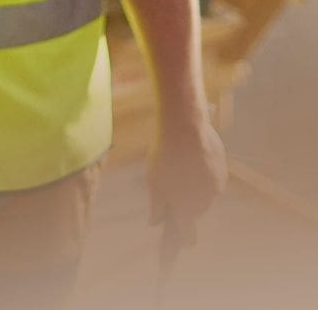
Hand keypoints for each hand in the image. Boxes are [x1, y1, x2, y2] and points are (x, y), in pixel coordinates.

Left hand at [146, 115, 227, 246]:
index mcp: (185, 208)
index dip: (183, 242)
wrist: (186, 128)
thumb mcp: (153, 180)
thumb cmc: (164, 155)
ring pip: (204, 193)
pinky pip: (211, 177)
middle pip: (195, 210)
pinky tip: (192, 156)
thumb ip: (156, 204)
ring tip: (180, 164)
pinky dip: (203, 171)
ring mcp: (216, 187)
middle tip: (172, 183)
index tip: (180, 246)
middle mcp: (204, 202)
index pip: (187, 236)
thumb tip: (155, 223)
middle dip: (185, 202)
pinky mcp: (222, 172)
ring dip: (194, 185)